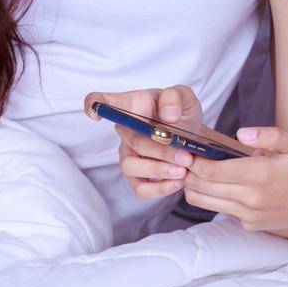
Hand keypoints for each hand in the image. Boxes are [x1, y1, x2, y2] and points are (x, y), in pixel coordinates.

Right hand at [83, 85, 203, 200]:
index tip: (95, 112)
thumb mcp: (184, 97)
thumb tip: (168, 116)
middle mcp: (125, 132)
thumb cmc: (181, 115)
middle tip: (185, 156)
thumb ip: (176, 97)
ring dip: (158, 170)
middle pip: (131, 141)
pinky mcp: (138, 178)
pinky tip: (178, 181)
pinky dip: (160, 188)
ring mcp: (129, 155)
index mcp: (131, 107)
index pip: (101, 101)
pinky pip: (140, 189)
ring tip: (182, 170)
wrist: (194, 140)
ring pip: (130, 167)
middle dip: (161, 150)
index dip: (93, 105)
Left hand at [182, 126, 287, 232]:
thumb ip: (269, 135)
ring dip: (195, 186)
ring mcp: (250, 215)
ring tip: (195, 169)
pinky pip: (223, 210)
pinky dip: (214, 197)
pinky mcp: (252, 225)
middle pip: (201, 187)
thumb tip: (241, 133)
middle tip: (183, 158)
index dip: (193, 160)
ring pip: (205, 202)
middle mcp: (251, 199)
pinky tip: (221, 182)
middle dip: (188, 172)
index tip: (186, 149)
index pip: (211, 171)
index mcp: (260, 175)